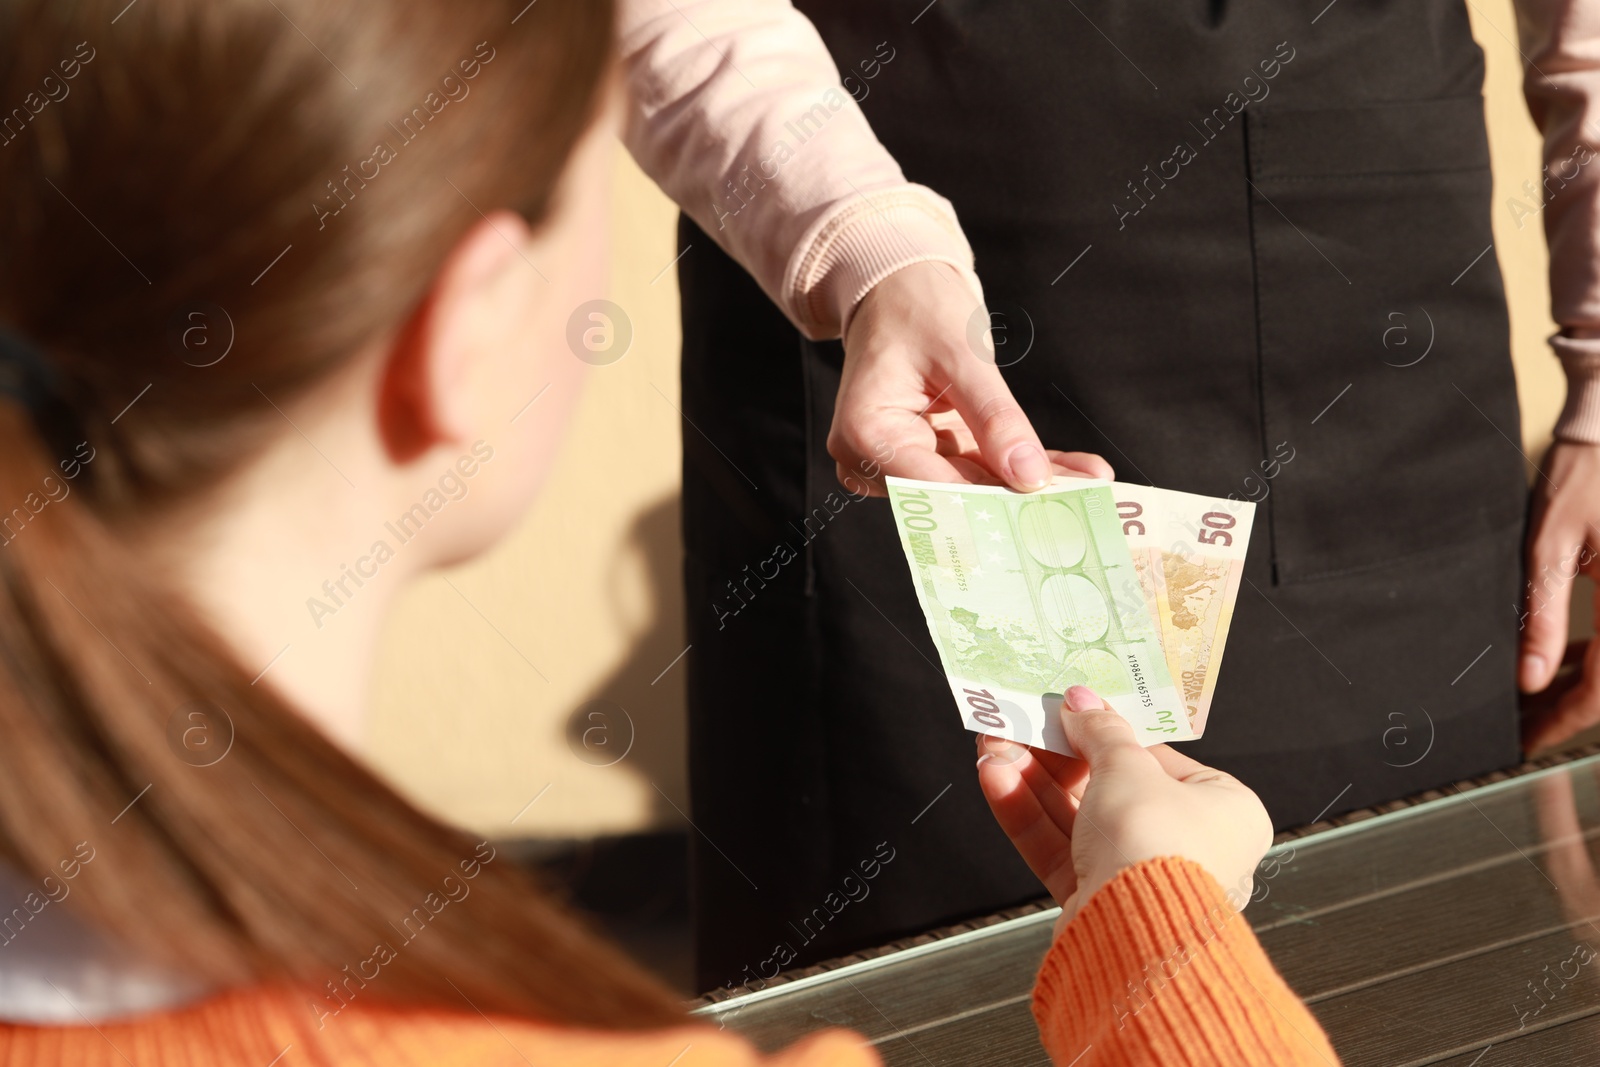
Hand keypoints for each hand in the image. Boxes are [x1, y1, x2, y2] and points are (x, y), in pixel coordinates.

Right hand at [831, 262, 1112, 494]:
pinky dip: (1023, 466)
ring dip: (1031, 483)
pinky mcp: (929, 457)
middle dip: (1021, 495)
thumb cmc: (916, 307)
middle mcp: (873, 459)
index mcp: (866, 433)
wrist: (898, 290)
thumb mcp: (961, 353)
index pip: (932, 486)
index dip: (992, 502)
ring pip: (975, 485)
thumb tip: (1031, 478)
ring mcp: (900, 461)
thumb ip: (995, 418)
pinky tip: (1074, 472)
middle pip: (955, 493)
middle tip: (1086, 499)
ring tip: (1090, 482)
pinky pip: (980, 469)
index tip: (1049, 509)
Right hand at [976, 685, 1271, 934]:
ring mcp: (1138, 876)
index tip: (1070, 711)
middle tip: (1022, 725)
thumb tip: (1083, 704)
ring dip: (1030, 780)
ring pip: (1075, 818)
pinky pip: (1060, 850)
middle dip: (1054, 756)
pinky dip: (1026, 815)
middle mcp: (1187, 845)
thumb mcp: (1129, 767)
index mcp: (1223, 809)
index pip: (1157, 758)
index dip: (1106, 732)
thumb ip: (1101, 731)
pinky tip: (997, 781)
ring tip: (994, 748)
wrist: (1135, 934)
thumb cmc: (1159, 848)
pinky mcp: (1097, 901)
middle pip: (1107, 787)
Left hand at [1520, 442, 1599, 751]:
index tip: (1525, 742)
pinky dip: (1593, 658)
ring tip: (1529, 701)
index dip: (1563, 722)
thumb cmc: (1583, 476)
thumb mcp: (1550, 545)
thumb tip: (1531, 678)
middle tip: (1519, 725)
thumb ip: (1542, 614)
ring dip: (1581, 685)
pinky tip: (1559, 662)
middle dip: (1567, 709)